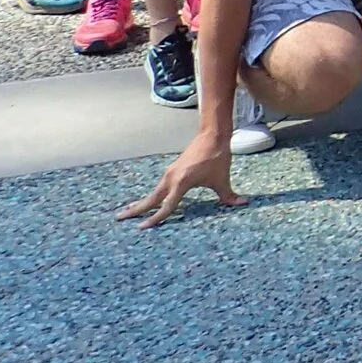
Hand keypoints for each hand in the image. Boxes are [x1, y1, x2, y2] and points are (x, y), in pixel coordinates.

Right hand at [118, 134, 242, 225]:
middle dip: (135, 209)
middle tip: (118, 218)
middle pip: (151, 199)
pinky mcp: (172, 170)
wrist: (212, 135)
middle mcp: (171, 179)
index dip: (156, 218)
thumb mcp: (222, 178)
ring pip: (153, 192)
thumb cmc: (217, 157)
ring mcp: (170, 173)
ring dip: (141, 202)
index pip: (166, 206)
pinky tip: (148, 200)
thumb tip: (242, 203)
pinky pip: (159, 186)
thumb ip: (228, 195)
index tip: (142, 228)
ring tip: (128, 211)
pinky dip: (152, 195)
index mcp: (181, 183)